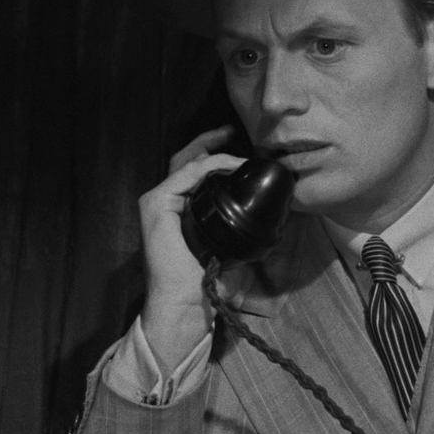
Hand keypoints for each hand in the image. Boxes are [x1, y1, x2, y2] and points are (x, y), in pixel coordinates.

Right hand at [138, 126, 244, 371]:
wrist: (187, 303)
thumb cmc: (209, 280)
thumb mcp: (234, 247)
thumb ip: (246, 229)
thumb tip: (278, 217)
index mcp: (184, 211)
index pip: (197, 175)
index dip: (216, 157)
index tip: (242, 152)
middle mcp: (168, 203)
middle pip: (187, 161)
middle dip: (209, 142)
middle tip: (231, 130)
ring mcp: (159, 202)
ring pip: (185, 162)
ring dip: (212, 151)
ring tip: (234, 145)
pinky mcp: (155, 205)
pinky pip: (184, 175)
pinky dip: (207, 165)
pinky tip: (228, 165)